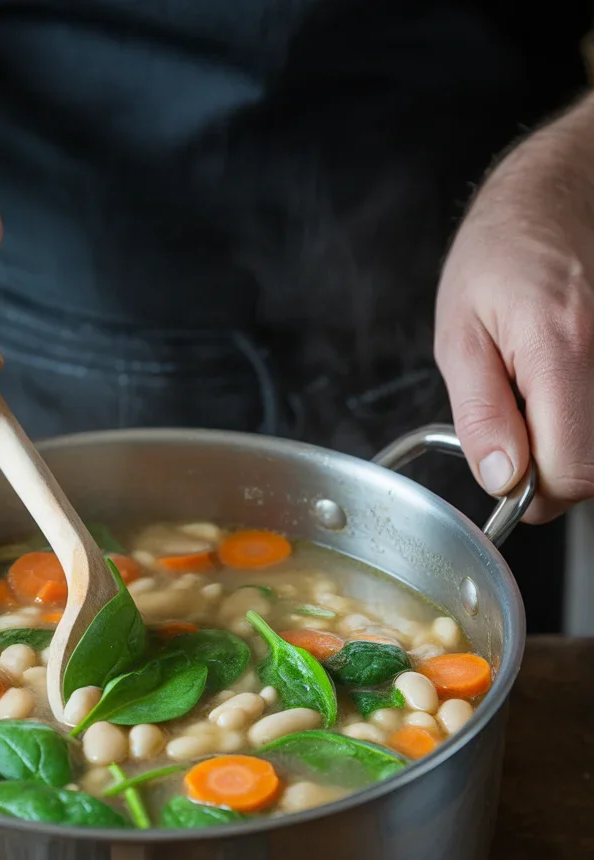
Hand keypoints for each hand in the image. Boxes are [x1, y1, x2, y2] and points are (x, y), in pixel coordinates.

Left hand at [435, 100, 593, 521]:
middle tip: (522, 426)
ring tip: (546, 394)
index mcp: (562, 345)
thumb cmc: (502, 250)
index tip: (509, 478)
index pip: (572, 468)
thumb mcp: (460, 332)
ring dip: (576, 441)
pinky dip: (591, 417)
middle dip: (557, 469)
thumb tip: (501, 479)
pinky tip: (571, 383)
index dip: (535, 491)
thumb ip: (480, 413)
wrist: (564, 188)